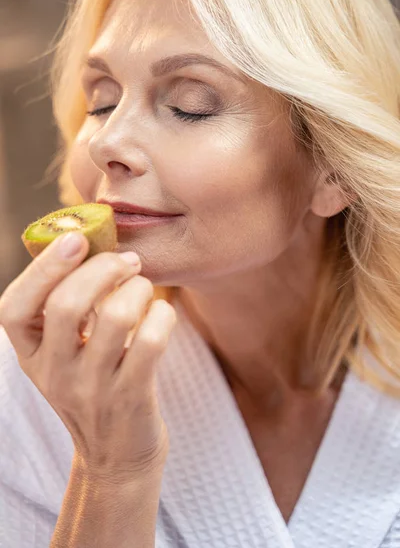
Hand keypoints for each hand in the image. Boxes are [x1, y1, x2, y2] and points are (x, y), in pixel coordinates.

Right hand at [0, 232, 176, 482]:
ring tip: (144, 288)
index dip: (43, 268)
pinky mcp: (131, 398)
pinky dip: (163, 314)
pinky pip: (151, 341)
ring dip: (138, 288)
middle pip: (66, 305)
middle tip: (128, 260)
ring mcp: (92, 389)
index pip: (14, 309)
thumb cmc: (94, 387)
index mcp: (31, 355)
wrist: (116, 456)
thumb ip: (67, 309)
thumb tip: (91, 244)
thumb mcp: (64, 355)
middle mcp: (54, 373)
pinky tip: (162, 313)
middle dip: (103, 268)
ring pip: (117, 318)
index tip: (76, 239)